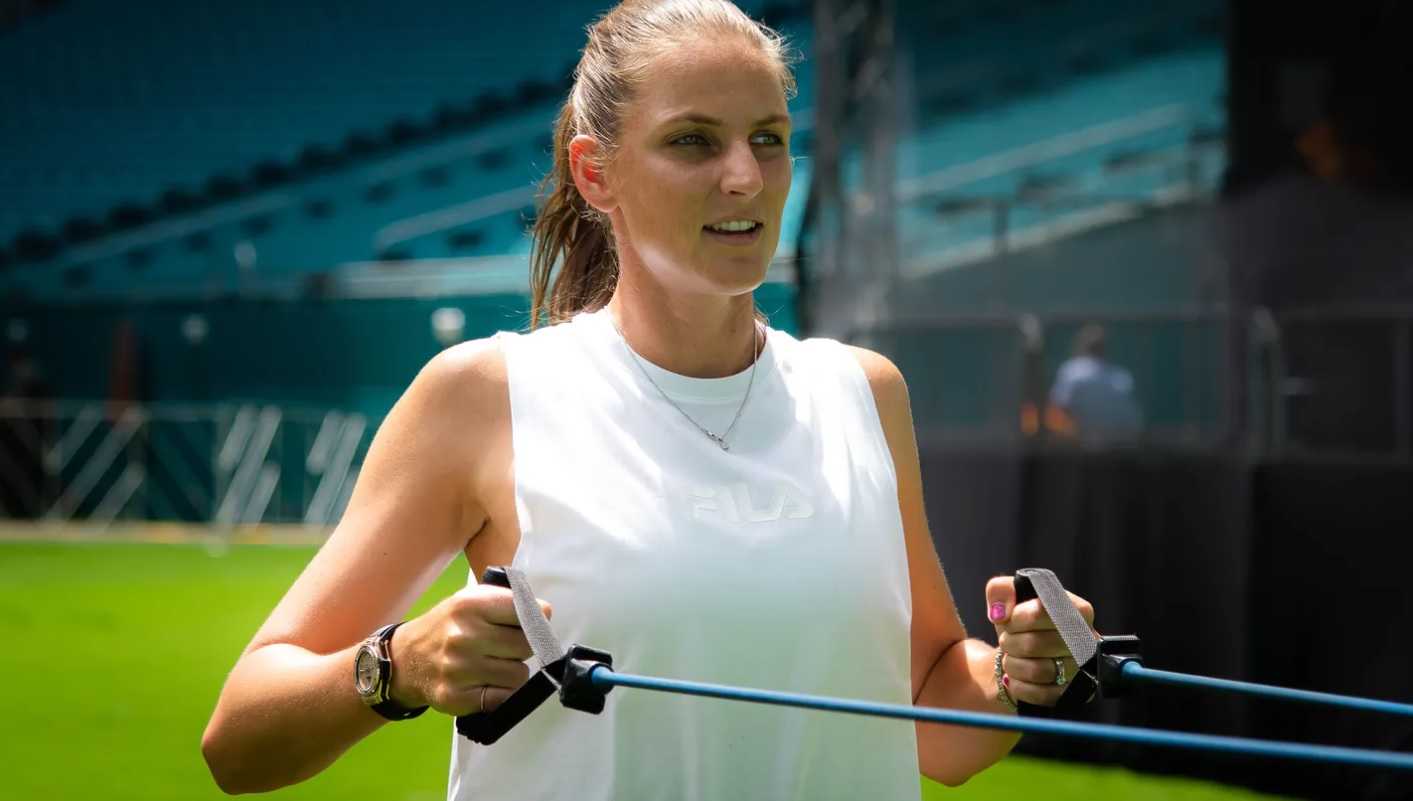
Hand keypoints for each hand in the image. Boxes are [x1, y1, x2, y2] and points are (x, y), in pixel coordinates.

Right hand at [388, 582, 551, 715]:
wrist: (406, 659)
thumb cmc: (449, 626)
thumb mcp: (470, 600)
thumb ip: (508, 602)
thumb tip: (544, 613)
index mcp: (469, 605)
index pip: (525, 610)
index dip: (536, 618)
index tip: (534, 622)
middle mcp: (463, 636)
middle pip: (526, 645)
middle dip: (523, 647)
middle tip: (507, 647)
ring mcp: (458, 669)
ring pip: (519, 675)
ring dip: (513, 672)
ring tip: (495, 665)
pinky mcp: (456, 698)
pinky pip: (504, 698)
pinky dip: (503, 693)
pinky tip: (488, 683)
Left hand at [986, 576, 1096, 706]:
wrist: (1024, 653)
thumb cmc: (1021, 621)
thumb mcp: (1009, 596)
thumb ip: (1000, 590)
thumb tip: (1000, 612)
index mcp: (1077, 610)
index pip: (1043, 612)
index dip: (1018, 617)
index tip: (1010, 619)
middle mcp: (1087, 639)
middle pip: (1035, 644)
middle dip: (1010, 642)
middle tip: (1006, 640)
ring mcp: (1082, 669)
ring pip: (1038, 671)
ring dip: (1012, 665)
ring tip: (1010, 658)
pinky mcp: (1073, 692)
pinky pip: (1041, 694)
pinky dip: (1019, 686)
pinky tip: (1015, 677)